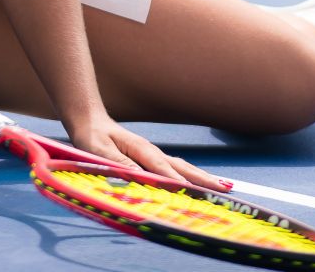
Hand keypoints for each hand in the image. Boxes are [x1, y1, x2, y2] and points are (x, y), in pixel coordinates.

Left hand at [71, 114, 231, 193]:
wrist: (90, 121)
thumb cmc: (92, 138)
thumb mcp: (100, 151)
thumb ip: (119, 164)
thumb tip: (141, 177)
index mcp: (140, 150)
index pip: (162, 168)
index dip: (177, 181)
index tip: (193, 193)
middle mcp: (151, 152)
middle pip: (181, 167)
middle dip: (202, 179)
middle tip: (224, 190)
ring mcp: (153, 155)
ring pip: (182, 167)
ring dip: (201, 178)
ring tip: (222, 187)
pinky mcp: (150, 159)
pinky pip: (174, 169)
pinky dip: (189, 176)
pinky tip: (199, 183)